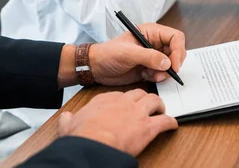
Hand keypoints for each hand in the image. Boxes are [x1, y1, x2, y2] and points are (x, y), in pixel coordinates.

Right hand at [58, 89, 177, 155]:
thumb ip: (69, 120)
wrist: (92, 144)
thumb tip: (66, 119)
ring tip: (161, 111)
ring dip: (159, 106)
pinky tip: (172, 125)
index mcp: (105, 100)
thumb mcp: (69, 125)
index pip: (119, 95)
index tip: (126, 105)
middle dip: (145, 99)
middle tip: (148, 105)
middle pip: (139, 94)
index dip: (125, 100)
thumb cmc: (82, 135)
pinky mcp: (147, 127)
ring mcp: (137, 113)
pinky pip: (164, 121)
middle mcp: (123, 102)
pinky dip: (170, 122)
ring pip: (154, 101)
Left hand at [89, 23, 185, 84]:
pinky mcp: (150, 68)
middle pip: (176, 52)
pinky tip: (145, 76)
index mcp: (151, 32)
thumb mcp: (128, 53)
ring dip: (164, 73)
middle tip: (163, 73)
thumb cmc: (108, 54)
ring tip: (151, 75)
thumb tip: (167, 63)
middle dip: (172, 64)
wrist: (96, 68)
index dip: (178, 50)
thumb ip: (149, 57)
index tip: (174, 65)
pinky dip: (157, 77)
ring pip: (171, 65)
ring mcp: (153, 56)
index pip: (175, 37)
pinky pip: (162, 74)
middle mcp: (154, 43)